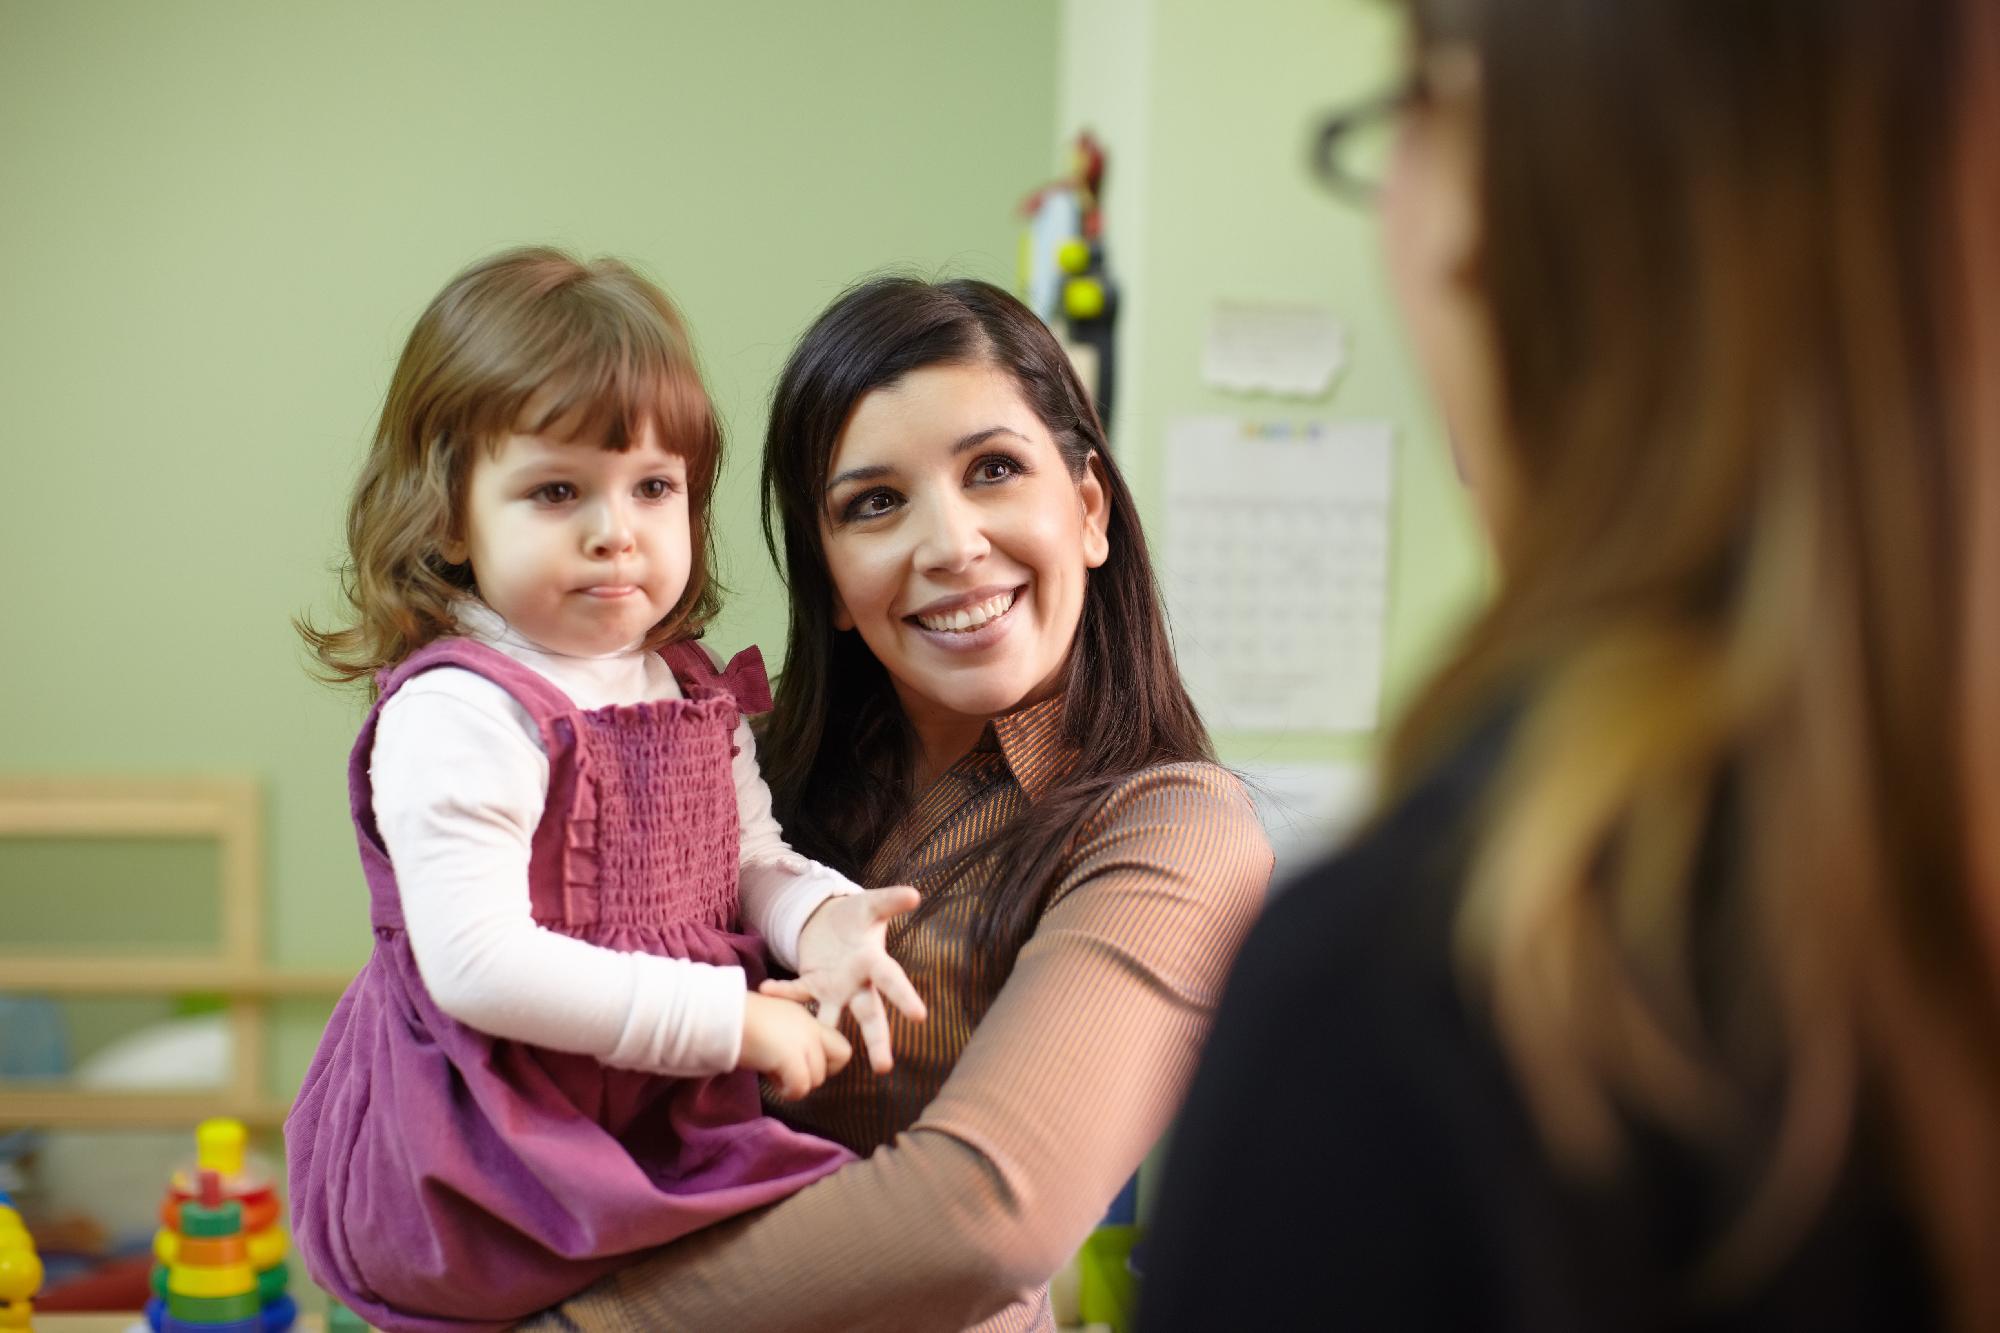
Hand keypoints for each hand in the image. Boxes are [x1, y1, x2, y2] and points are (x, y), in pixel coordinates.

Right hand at [739, 991, 850, 1098]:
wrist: (722, 1015)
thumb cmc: (738, 1020)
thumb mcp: (772, 1023)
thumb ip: (789, 1037)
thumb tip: (788, 1062)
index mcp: (807, 1018)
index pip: (840, 1045)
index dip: (825, 1060)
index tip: (801, 1063)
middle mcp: (811, 1028)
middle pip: (840, 1059)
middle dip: (818, 1073)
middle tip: (791, 1072)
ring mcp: (804, 1042)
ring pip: (818, 1078)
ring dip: (797, 1083)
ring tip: (773, 1074)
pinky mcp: (791, 1057)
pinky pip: (801, 1087)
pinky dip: (788, 1092)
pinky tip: (772, 1082)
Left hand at [760, 886, 926, 1074]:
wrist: (833, 922)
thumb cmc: (858, 917)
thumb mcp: (871, 905)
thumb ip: (890, 900)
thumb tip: (914, 894)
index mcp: (874, 962)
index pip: (893, 981)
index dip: (905, 996)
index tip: (919, 1017)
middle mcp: (858, 983)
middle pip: (870, 1016)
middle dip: (877, 1041)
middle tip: (883, 1067)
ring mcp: (834, 989)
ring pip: (834, 1021)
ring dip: (827, 1038)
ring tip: (819, 1063)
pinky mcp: (812, 985)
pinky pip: (798, 993)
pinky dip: (784, 992)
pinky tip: (767, 990)